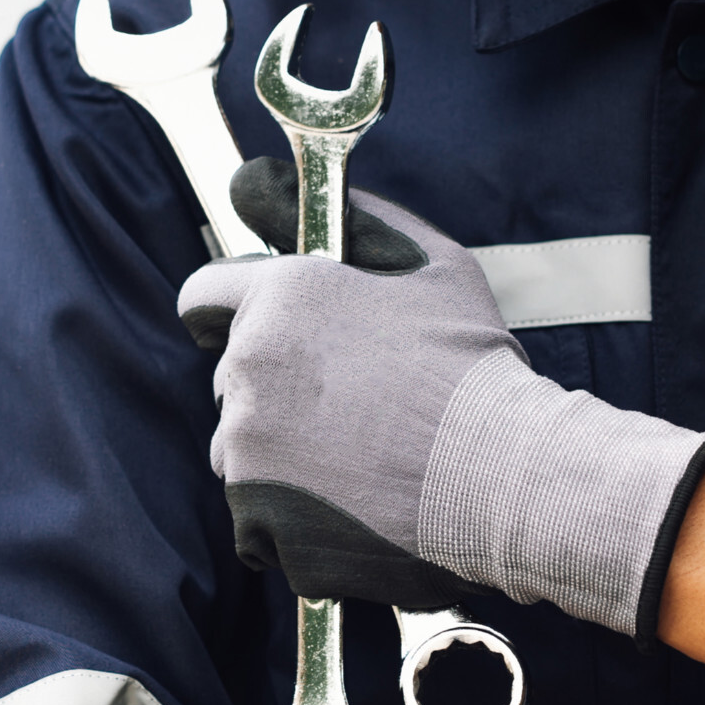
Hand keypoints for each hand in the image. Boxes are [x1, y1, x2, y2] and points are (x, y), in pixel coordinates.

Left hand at [178, 183, 704, 639]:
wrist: (502, 474)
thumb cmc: (473, 367)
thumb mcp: (431, 264)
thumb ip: (356, 220)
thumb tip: (284, 184)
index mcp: (278, 299)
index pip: (203, 297)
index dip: (230, 314)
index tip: (258, 333)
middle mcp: (245, 371)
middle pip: (230, 382)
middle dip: (273, 391)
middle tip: (350, 410)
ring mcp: (246, 449)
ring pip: (240, 451)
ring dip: (281, 457)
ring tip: (359, 464)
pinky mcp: (258, 517)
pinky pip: (256, 518)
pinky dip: (291, 520)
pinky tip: (351, 509)